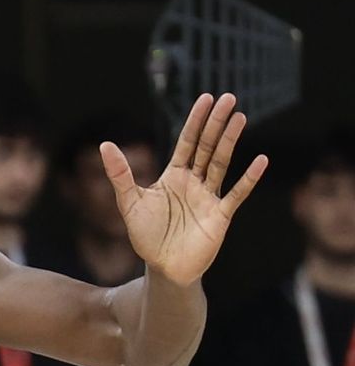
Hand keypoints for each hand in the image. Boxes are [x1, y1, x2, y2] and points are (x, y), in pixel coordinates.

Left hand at [102, 93, 267, 285]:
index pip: (187, 142)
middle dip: (216, 123)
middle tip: (228, 98)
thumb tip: (105, 145)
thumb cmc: (147, 235)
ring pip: (221, 163)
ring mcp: (209, 197)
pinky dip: (248, 178)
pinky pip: (236, 193)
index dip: (196, 121)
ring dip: (230, 141)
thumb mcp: (129, 202)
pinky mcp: (220, 216)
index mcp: (174, 176)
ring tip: (240, 117)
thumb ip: (120, 174)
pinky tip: (261, 160)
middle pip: (208, 146)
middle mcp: (194, 182)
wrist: (162, 267)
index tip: (206, 98)